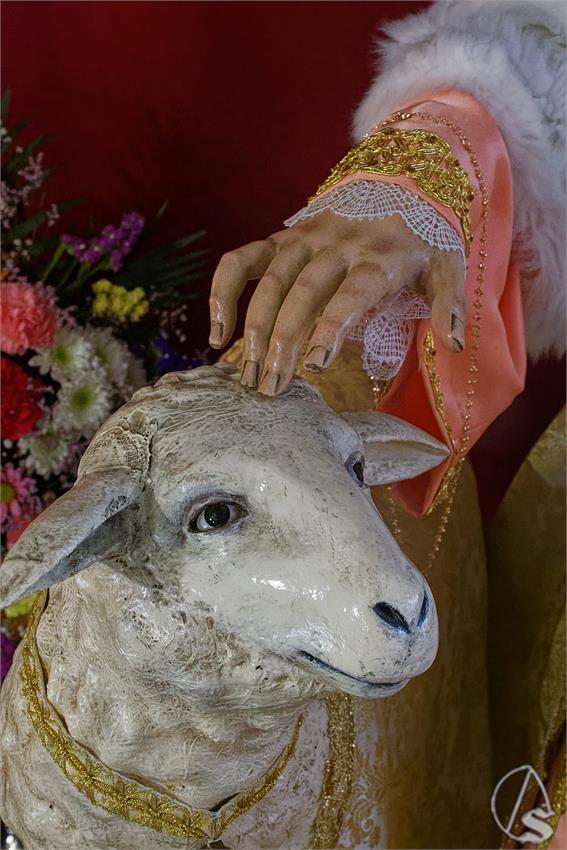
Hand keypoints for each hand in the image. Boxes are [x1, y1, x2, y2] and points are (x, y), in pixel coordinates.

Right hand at [209, 210, 465, 395]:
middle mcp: (337, 245)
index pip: (352, 293)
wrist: (401, 180)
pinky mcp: (283, 238)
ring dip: (252, 327)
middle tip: (270, 388)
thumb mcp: (447, 265)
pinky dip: (223, 291)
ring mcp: (304, 239)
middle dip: (282, 342)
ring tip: (246, 372)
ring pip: (269, 282)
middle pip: (303, 293)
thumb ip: (451, 304)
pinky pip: (243, 260)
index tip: (315, 365)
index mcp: (378, 257)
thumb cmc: (423, 237)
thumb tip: (455, 346)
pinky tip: (217, 332)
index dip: (332, 327)